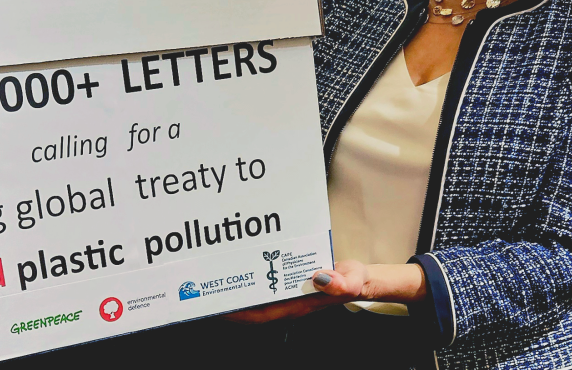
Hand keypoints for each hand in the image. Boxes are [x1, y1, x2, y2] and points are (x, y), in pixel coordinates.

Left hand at [222, 260, 427, 323]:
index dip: (234, 311)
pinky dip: (253, 272)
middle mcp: (289, 300)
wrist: (368, 279)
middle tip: (203, 282)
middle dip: (227, 298)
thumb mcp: (355, 278)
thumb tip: (321, 278)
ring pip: (256, 292)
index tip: (214, 303)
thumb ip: (342, 281)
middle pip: (250, 304)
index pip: (258, 313)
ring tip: (216, 269)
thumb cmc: (358, 280)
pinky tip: (244, 259)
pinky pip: (266, 279)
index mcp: (298, 304)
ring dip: (238, 284)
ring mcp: (289, 291)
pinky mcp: (292, 279)